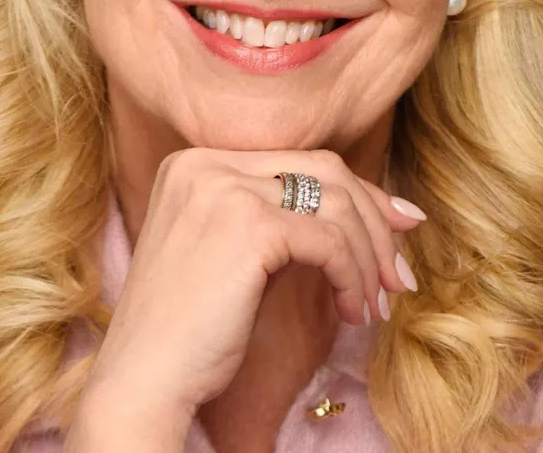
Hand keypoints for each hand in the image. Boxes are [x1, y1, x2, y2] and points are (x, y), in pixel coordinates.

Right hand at [70, 149, 424, 447]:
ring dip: (369, 259)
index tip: (398, 229)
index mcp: (195, 164)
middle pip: (325, 171)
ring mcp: (224, 189)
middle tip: (398, 274)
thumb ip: (280, 221)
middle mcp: (205, 164)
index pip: (299, 162)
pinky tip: (353, 312)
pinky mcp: (248, 225)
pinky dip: (353, 277)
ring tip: (375, 304)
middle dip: (375, 221)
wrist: (144, 380)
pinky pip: (329, 241)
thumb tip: (373, 210)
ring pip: (337, 205)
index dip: (359, 194)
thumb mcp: (231, 257)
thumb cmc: (187, 334)